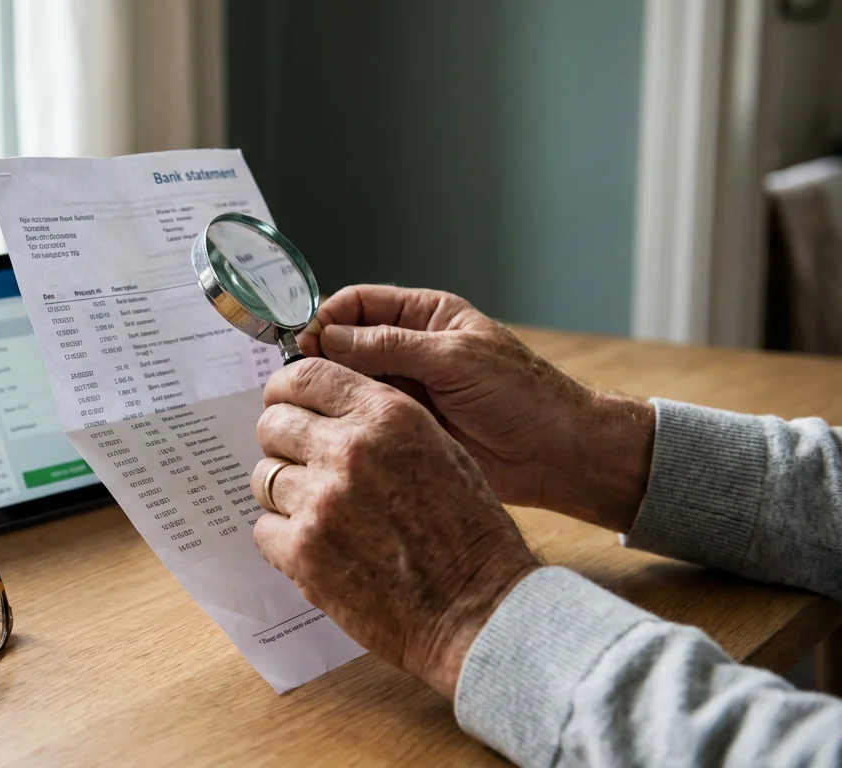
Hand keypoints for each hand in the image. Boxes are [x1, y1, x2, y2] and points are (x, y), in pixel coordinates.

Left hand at [250, 357, 538, 699]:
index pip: (304, 376)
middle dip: (284, 443)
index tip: (284, 404)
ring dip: (284, 495)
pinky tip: (321, 550)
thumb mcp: (438, 449)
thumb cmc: (467, 533)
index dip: (285, 390)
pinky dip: (284, 540)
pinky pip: (264, 529)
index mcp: (387, 415)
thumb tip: (323, 410)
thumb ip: (378, 422)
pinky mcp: (304, 550)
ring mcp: (322, 501)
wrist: (478, 609)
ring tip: (322, 516)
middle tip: (306, 468)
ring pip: (265, 478)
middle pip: (274, 424)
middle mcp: (350, 449)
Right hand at [297, 285, 654, 532]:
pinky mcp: (403, 428)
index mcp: (424, 317)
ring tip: (310, 409)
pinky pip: (362, 421)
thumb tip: (327, 337)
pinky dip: (343, 425)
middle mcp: (408, 349)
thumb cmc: (523, 396)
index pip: (359, 303)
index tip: (304, 341)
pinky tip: (329, 434)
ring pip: (348, 385)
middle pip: (345, 344)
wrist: (557, 454)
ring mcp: (405, 390)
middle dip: (319, 358)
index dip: (327, 318)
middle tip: (296, 380)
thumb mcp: (454, 360)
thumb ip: (389, 346)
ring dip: (329, 394)